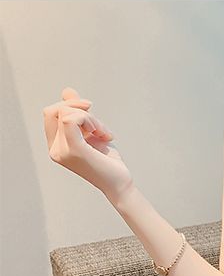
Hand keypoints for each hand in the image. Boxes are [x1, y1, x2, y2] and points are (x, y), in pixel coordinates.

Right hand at [43, 86, 133, 203]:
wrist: (121, 184)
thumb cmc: (108, 161)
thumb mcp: (92, 132)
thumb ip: (78, 113)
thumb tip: (66, 91)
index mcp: (56, 145)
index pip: (51, 113)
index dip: (70, 106)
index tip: (92, 115)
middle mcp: (55, 150)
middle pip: (55, 110)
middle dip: (80, 110)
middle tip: (99, 127)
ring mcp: (62, 151)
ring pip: (66, 113)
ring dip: (92, 118)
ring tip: (104, 134)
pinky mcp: (74, 150)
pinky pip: (71, 119)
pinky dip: (90, 121)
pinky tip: (104, 135)